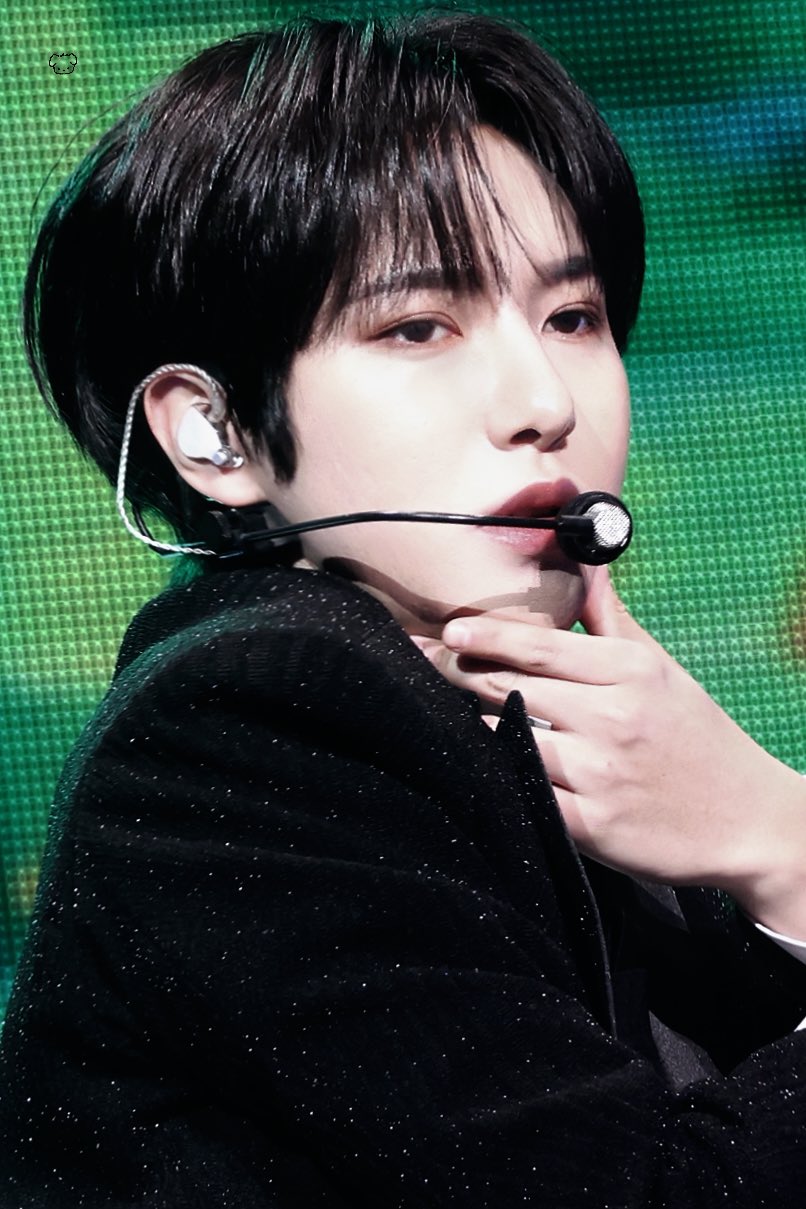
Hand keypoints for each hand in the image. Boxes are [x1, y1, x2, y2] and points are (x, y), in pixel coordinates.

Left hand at [412, 570, 805, 935]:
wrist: (746, 819)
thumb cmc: (694, 735)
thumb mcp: (660, 668)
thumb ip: (610, 619)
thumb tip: (585, 563)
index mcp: (627, 671)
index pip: (537, 644)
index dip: (484, 636)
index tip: (447, 630)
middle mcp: (611, 717)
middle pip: (508, 688)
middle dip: (458, 674)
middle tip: (420, 661)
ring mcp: (598, 773)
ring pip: (505, 739)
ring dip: (469, 724)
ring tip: (437, 711)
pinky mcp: (588, 825)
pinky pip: (522, 794)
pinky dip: (495, 777)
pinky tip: (474, 765)